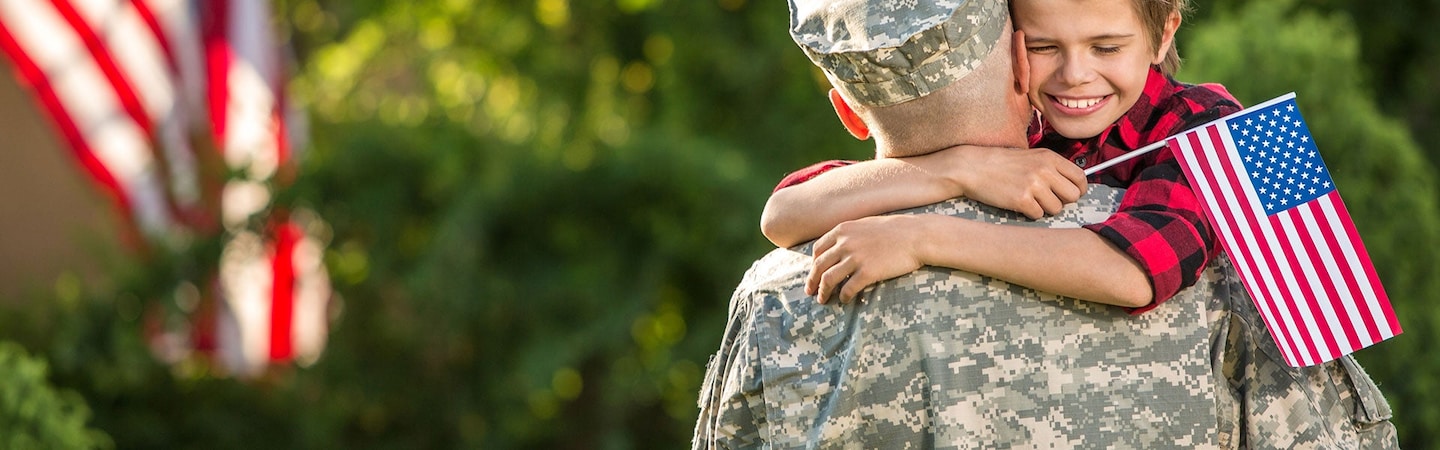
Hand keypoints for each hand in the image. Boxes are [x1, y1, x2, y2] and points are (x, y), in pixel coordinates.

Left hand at [806, 215, 926, 303]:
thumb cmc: (895, 230)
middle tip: (810, 292)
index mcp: (843, 230)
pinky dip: (844, 297)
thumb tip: (840, 246)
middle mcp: (845, 243)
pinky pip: (848, 289)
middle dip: (812, 281)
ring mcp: (856, 258)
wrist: (917, 236)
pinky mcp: (868, 272)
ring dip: (823, 292)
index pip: (817, 249)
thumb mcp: (866, 224)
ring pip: (829, 279)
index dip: (813, 264)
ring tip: (823, 300)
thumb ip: (850, 234)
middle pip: (819, 266)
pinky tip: (845, 300)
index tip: (814, 273)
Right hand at [914, 145, 1086, 218]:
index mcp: (1049, 158)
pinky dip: (1029, 213)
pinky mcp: (1021, 200)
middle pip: (1072, 196)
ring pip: (1056, 209)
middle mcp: (1045, 170)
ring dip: (1044, 209)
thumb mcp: (1030, 157)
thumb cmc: (1000, 164)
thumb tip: (1071, 186)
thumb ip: (1051, 168)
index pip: (1079, 178)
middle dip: (1062, 201)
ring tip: (1029, 200)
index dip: (1078, 190)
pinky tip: (1018, 204)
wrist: (972, 167)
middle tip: (1047, 200)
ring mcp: (1034, 185)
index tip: (1070, 195)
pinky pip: (1038, 215)